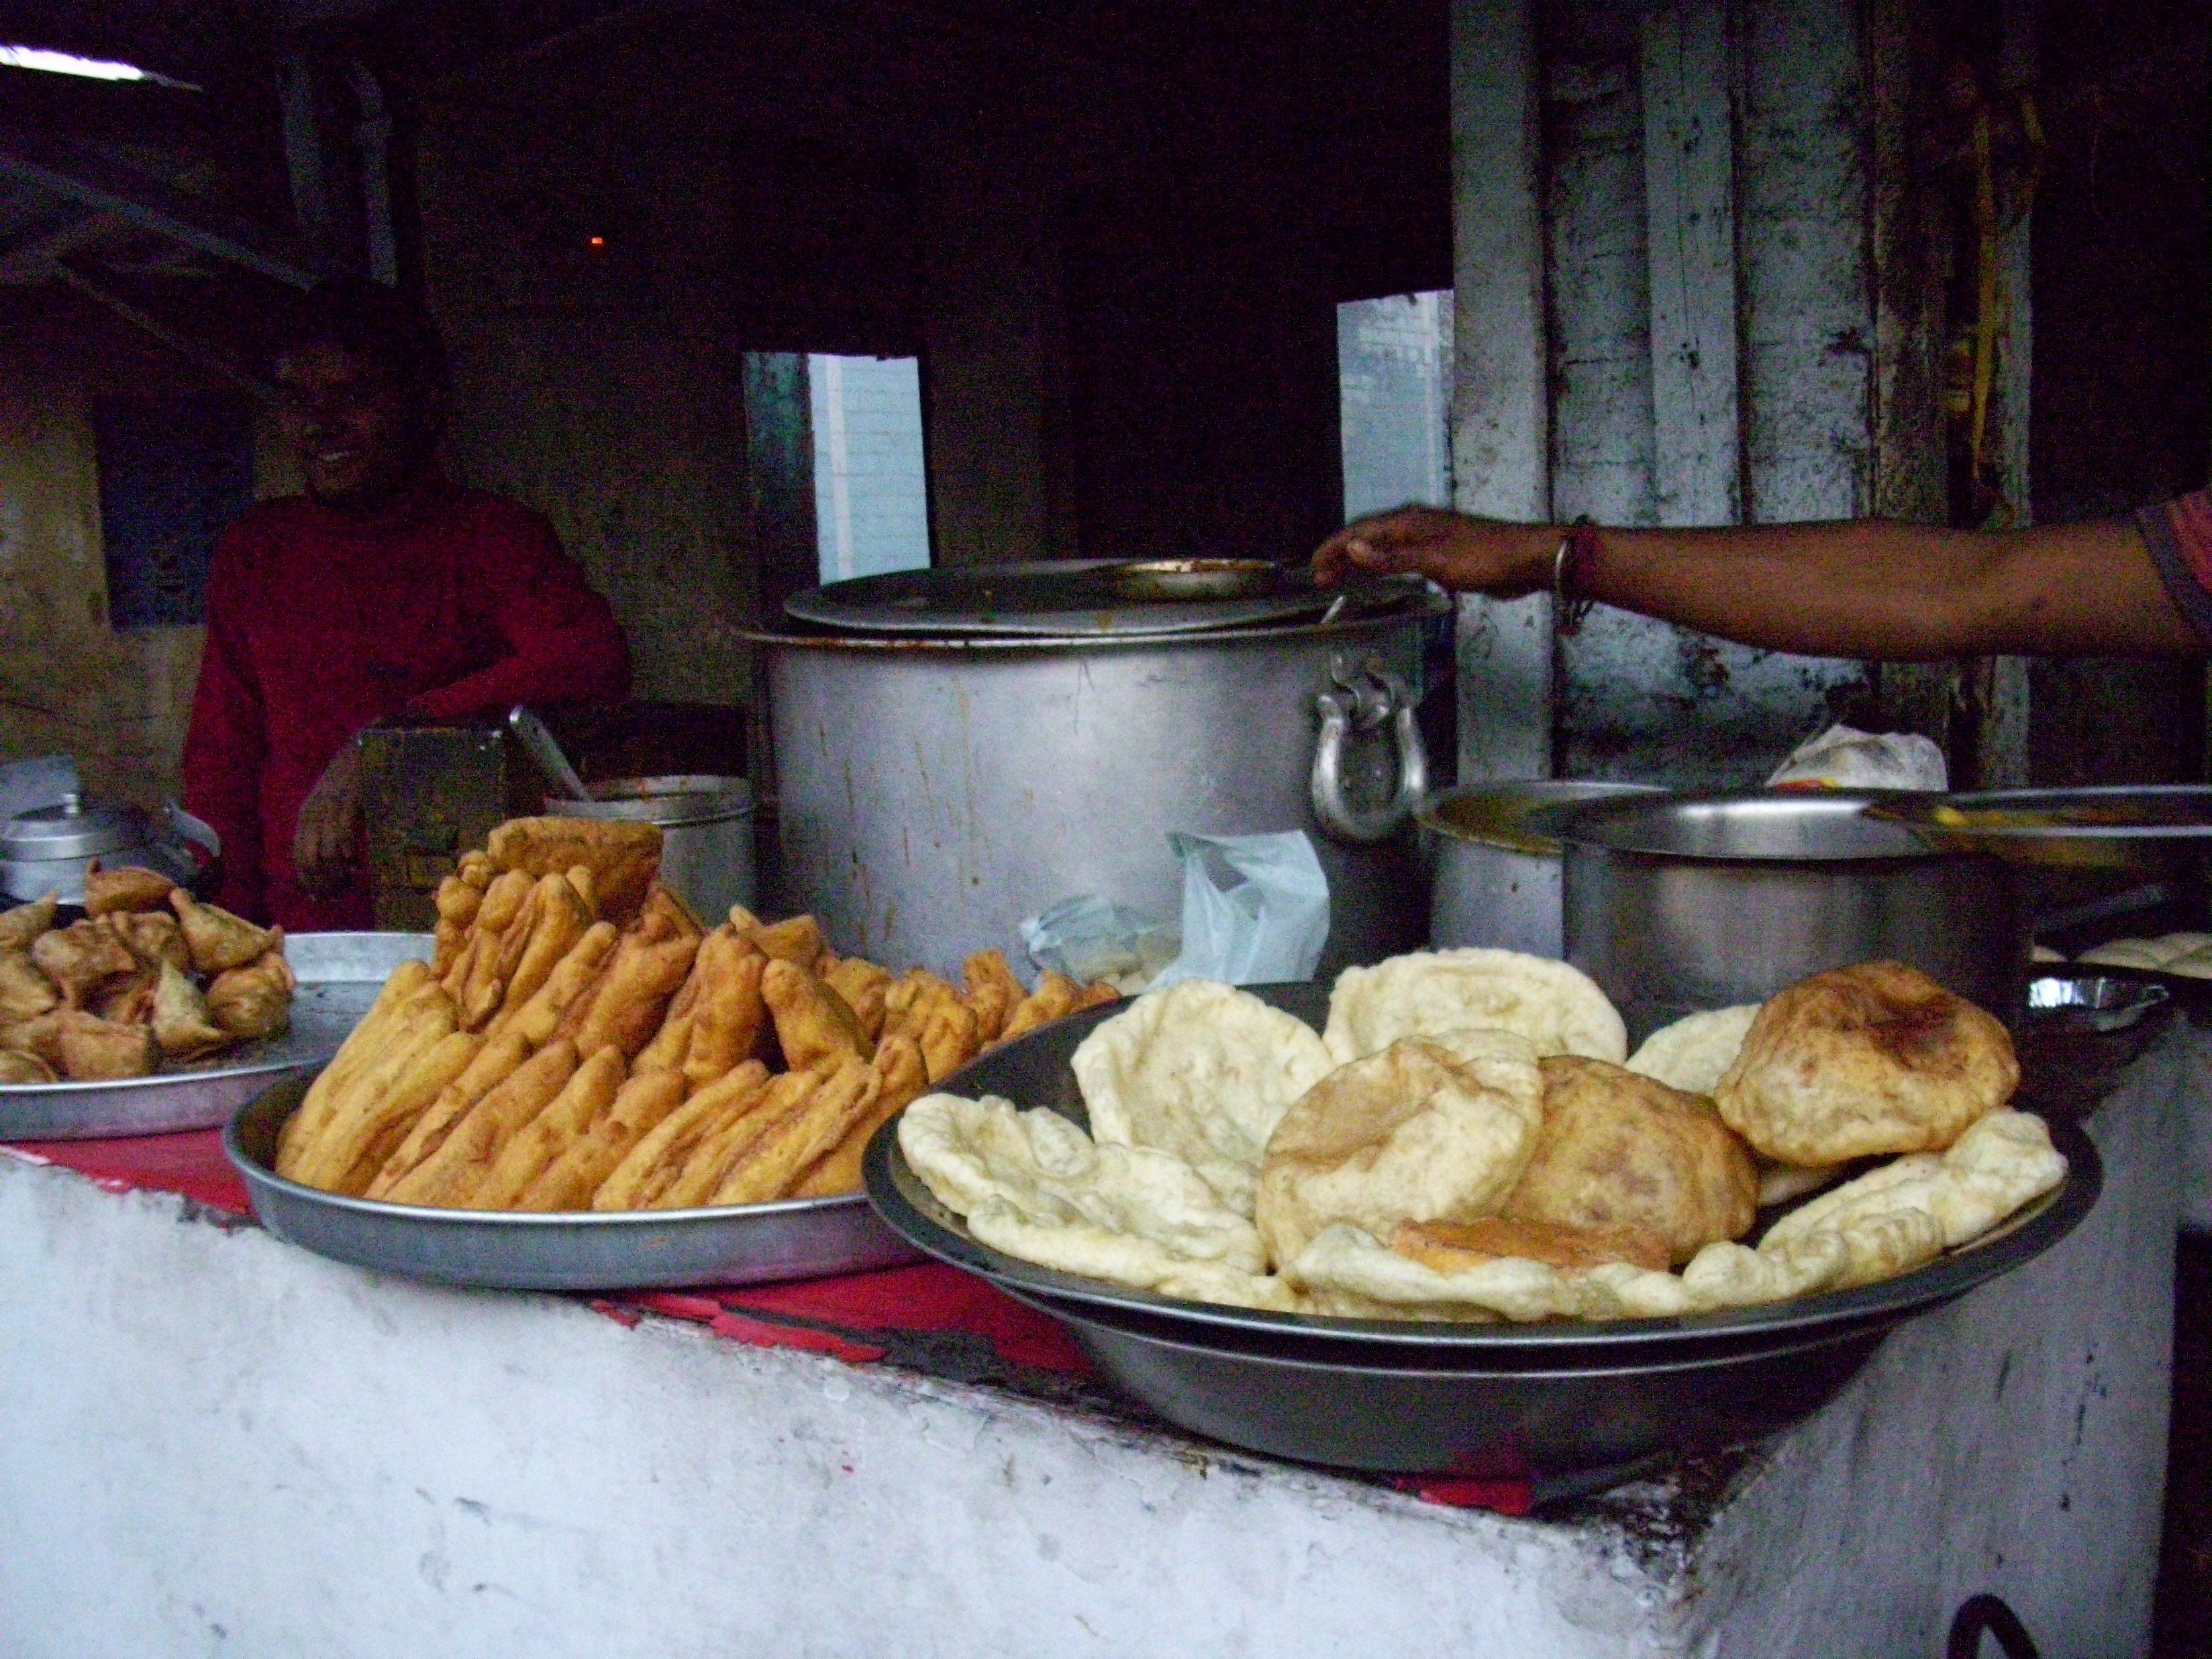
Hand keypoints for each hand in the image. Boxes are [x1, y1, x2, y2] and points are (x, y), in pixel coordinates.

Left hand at [292, 739, 363, 896]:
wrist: (361, 747)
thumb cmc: (351, 779)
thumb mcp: (333, 806)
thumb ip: (330, 829)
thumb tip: (339, 860)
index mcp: (306, 816)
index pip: (299, 857)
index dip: (308, 881)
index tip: (320, 898)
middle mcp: (313, 815)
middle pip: (309, 860)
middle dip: (321, 883)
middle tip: (336, 897)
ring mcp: (329, 809)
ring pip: (325, 854)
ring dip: (337, 875)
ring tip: (349, 884)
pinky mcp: (347, 804)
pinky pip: (343, 837)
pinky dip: (348, 856)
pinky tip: (357, 865)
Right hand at [1312, 507, 1560, 596]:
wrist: (1526, 561)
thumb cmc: (1484, 557)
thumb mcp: (1433, 559)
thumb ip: (1391, 558)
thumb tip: (1352, 547)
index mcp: (1410, 524)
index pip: (1360, 534)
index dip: (1334, 549)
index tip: (1313, 566)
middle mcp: (1416, 528)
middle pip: (1369, 541)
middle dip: (1342, 558)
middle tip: (1320, 579)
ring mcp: (1428, 542)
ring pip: (1383, 551)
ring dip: (1360, 565)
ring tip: (1340, 581)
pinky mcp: (1441, 557)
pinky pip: (1401, 561)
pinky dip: (1383, 570)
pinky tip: (1381, 580)